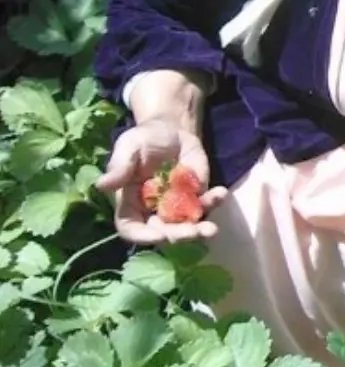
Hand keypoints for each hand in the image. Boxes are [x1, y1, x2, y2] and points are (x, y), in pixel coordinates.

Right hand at [95, 119, 226, 244]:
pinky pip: (205, 204)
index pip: (132, 229)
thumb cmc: (143, 139)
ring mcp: (177, 205)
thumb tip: (103, 185)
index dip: (144, 237)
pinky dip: (214, 202)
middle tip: (195, 233)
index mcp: (130, 204)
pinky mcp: (197, 195)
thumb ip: (119, 166)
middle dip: (179, 236)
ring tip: (211, 229)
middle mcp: (153, 211)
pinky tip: (221, 193)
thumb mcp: (129, 147)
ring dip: (200, 229)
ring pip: (187, 225)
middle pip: (164, 233)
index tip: (160, 236)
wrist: (170, 130)